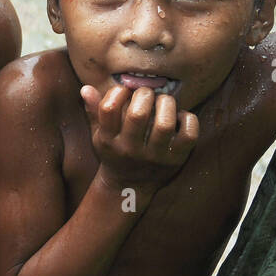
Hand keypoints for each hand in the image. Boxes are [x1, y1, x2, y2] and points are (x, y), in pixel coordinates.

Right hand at [80, 84, 197, 191]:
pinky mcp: (175, 160)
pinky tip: (179, 116)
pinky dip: (188, 119)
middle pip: (138, 114)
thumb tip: (86, 88)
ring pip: (164, 124)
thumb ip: (94, 111)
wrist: (128, 187)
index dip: (117, 92)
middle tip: (147, 93)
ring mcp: (154, 156)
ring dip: (167, 104)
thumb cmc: (114, 153)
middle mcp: (130, 149)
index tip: (124, 90)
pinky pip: (188, 135)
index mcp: (108, 140)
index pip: (108, 108)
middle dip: (145, 94)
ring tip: (164, 101)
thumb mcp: (99, 135)